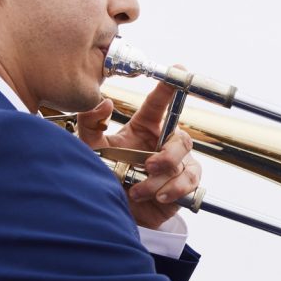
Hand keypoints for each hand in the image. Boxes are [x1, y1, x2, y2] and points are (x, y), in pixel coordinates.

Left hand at [75, 81, 201, 229]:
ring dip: (161, 177)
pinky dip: (173, 190)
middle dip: (167, 154)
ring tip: (139, 190)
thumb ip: (90, 123)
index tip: (178, 69)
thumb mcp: (91, 148)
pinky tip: (157, 196)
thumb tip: (103, 101)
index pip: (159, 104)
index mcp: (144, 128)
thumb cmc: (105, 176)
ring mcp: (176, 164)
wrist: (113, 210)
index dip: (169, 88)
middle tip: (148, 166)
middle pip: (181, 137)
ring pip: (183, 161)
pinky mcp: (183, 184)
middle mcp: (163, 143)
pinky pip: (190, 181)